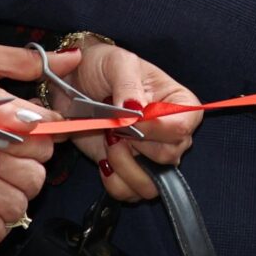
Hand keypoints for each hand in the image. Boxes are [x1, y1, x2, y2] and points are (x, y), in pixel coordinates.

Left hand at [52, 42, 203, 203]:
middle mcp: (170, 133)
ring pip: (151, 183)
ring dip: (124, 167)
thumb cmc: (103, 66)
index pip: (182, 127)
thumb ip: (128, 86)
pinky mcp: (127, 171)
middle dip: (137, 147)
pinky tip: (104, 160)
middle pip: (169, 157)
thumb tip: (136, 112)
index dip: (156, 129)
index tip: (130, 121)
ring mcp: (149, 155)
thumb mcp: (117, 63)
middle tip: (113, 128)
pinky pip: (128, 193)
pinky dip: (114, 182)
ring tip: (108, 143)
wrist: (74, 82)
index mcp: (179, 103)